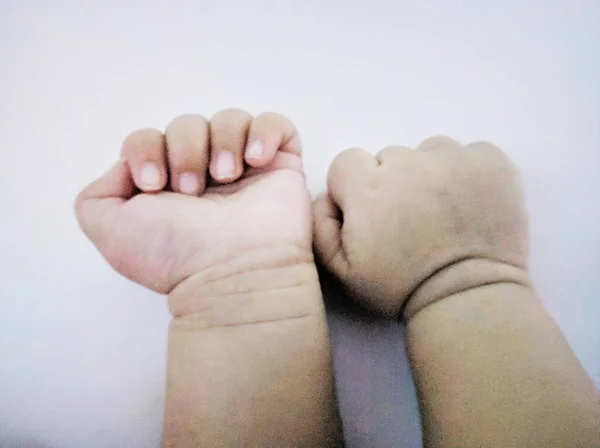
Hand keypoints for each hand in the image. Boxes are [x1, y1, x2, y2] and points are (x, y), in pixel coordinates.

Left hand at [76, 111, 340, 445]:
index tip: (154, 185)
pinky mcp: (281, 166)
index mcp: (167, 186)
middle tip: (192, 190)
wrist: (232, 272)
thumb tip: (131, 167)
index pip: (149, 138)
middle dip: (185, 150)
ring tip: (227, 177)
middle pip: (187, 124)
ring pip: (230, 119)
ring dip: (223, 142)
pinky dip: (264, 132)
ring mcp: (245, 169)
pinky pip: (275, 124)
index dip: (146, 149)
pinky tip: (256, 160)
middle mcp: (205, 174)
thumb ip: (97, 195)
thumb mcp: (109, 232)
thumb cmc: (175, 254)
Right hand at [313, 136, 528, 318]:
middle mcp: (410, 163)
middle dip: (394, 183)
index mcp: (369, 187)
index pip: (347, 161)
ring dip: (431, 174)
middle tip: (412, 220)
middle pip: (391, 157)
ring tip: (444, 211)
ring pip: (430, 152)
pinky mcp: (492, 162)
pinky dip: (468, 171)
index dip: (356, 188)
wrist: (469, 299)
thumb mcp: (342, 271)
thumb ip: (320, 225)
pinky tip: (472, 202)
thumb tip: (327, 196)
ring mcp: (455, 159)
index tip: (374, 215)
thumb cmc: (401, 288)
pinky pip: (470, 151)